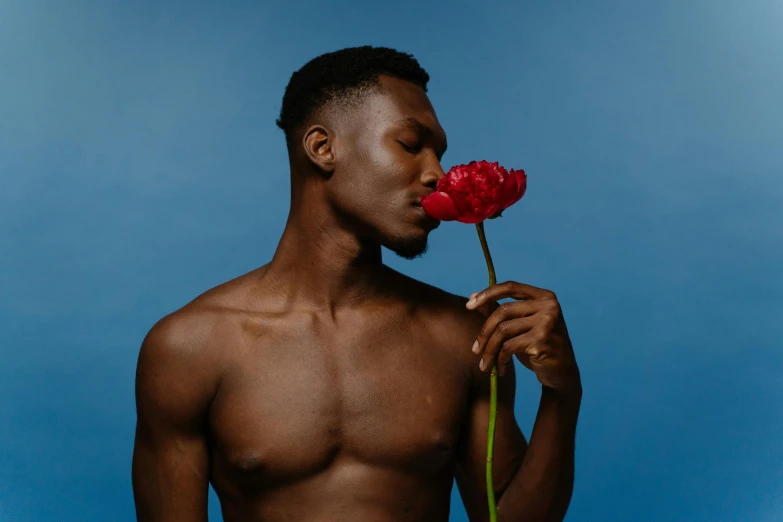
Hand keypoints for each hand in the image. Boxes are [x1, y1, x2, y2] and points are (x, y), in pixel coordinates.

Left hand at [467, 281, 580, 396]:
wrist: (562, 373)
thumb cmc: (538, 347)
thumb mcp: (520, 326)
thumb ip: (498, 310)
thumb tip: (472, 296)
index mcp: (544, 296)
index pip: (510, 287)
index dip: (488, 293)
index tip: (469, 306)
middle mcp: (548, 305)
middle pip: (503, 310)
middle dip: (484, 332)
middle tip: (475, 350)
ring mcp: (547, 322)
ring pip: (503, 330)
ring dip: (489, 349)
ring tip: (484, 364)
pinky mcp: (542, 340)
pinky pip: (509, 347)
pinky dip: (499, 359)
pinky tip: (499, 369)